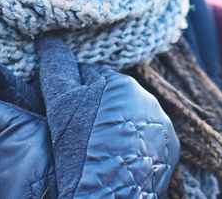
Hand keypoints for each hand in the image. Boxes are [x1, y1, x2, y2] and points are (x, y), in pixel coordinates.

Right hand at [36, 32, 179, 197]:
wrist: (107, 194)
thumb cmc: (80, 147)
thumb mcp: (61, 104)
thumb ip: (56, 67)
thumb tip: (49, 39)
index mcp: (123, 82)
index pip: (92, 75)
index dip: (73, 91)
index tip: (64, 111)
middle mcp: (149, 99)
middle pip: (114, 96)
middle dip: (97, 107)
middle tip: (79, 132)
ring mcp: (163, 125)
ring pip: (132, 116)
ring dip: (117, 125)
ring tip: (98, 146)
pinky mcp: (171, 150)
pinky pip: (149, 138)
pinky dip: (134, 144)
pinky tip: (118, 157)